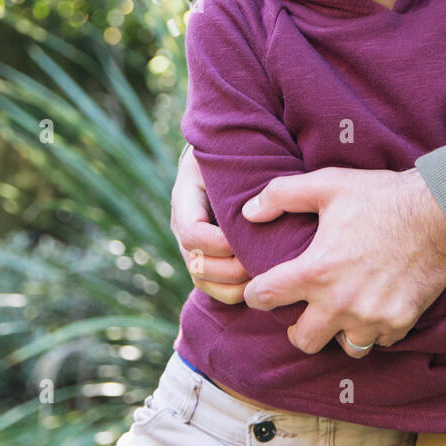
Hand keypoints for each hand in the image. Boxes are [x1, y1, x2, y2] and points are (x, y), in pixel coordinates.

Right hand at [171, 146, 250, 303]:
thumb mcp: (231, 156)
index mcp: (184, 198)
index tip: (249, 238)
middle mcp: (182, 225)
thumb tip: (262, 202)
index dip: (219, 244)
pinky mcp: (204, 258)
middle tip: (264, 264)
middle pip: (196, 264)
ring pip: (202, 280)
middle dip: (232, 269)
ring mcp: (190, 245)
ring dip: (234, 285)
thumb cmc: (233, 153)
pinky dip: (234, 293)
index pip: (193, 234)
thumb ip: (240, 174)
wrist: (223, 157)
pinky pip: (212, 287)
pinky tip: (259, 284)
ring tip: (263, 277)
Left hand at [241, 167, 445, 355]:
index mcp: (315, 271)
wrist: (438, 213)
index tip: (262, 289)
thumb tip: (249, 213)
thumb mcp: (327, 185)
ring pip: (343, 346)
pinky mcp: (399, 323)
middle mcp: (339, 303)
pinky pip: (378, 341)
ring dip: (339, 332)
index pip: (264, 297)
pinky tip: (373, 308)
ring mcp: (371, 317)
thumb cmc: (380, 197)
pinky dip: (373, 329)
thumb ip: (281, 195)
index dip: (257, 292)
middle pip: (302, 340)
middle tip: (303, 311)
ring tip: (341, 312)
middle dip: (297, 327)